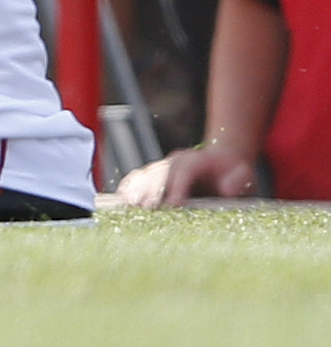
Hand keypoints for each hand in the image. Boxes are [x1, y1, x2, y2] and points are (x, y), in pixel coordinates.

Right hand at [117, 141, 260, 206]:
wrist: (224, 159)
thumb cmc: (235, 172)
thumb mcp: (245, 175)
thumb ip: (238, 181)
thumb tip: (226, 189)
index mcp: (197, 160)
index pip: (183, 171)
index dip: (177, 187)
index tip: (173, 205)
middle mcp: (176, 160)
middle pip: (159, 173)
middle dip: (152, 190)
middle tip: (144, 208)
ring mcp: (165, 166)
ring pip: (146, 175)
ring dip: (137, 189)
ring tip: (128, 204)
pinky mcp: (158, 175)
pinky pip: (140, 178)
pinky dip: (131, 187)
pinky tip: (122, 198)